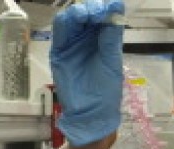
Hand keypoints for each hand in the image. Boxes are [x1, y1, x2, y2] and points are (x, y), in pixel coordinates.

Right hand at [50, 0, 124, 146]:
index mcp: (103, 39)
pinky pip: (59, 33)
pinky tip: (74, 19)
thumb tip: (115, 10)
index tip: (109, 6)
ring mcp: (72, 44)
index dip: (105, 8)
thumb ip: (110, 38)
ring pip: (71, 20)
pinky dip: (65, 22)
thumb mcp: (112, 62)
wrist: (92, 113)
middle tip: (96, 11)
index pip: (102, 17)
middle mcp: (87, 38)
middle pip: (86, 14)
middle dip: (91, 8)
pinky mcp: (59, 52)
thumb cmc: (106, 90)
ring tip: (86, 14)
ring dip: (78, 12)